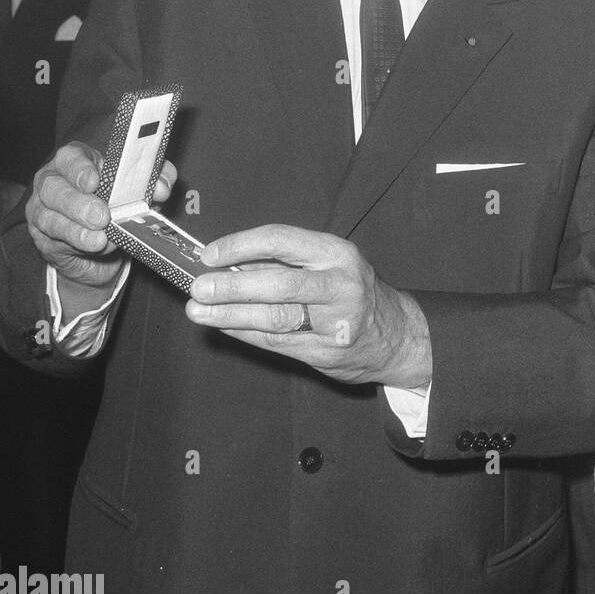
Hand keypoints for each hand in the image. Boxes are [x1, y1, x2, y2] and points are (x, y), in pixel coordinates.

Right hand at [26, 140, 175, 296]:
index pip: (70, 157)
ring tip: (101, 238)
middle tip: (102, 216)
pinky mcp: (43, 237)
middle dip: (78, 202)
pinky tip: (95, 245)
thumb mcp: (138, 190)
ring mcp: (42, 210)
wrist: (100, 248)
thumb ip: (152, 181)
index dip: (80, 168)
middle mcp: (53, 182)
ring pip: (50, 216)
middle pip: (54, 187)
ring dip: (78, 228)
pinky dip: (78, 242)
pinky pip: (55, 239)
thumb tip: (162, 187)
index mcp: (76, 161)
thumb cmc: (116, 206)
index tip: (95, 181)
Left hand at [186, 226, 431, 386]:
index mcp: (337, 253)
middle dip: (232, 286)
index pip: (281, 241)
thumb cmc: (353, 291)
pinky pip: (276, 342)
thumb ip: (284, 263)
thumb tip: (230, 261)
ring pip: (274, 318)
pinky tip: (223, 326)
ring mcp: (334, 322)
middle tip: (199, 286)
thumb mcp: (329, 264)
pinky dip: (244, 333)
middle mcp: (339, 285)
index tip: (210, 254)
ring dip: (230, 314)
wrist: (395, 336)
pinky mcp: (325, 352)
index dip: (241, 245)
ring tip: (199, 310)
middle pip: (278, 284)